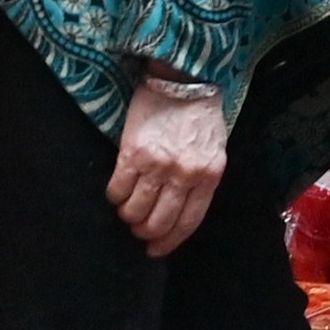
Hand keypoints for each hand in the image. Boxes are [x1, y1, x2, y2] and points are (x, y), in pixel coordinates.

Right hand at [111, 74, 227, 255]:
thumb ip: (200, 181)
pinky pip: (118, 189)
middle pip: (159, 222)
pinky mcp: (133, 153)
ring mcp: (158, 165)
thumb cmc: (200, 116)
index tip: (156, 250)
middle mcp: (184, 175)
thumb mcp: (213, 151)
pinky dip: (115, 198)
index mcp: (208, 176)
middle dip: (145, 232)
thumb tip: (179, 211)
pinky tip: (117, 193)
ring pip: (135, 210)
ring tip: (127, 210)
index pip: (188, 222)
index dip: (169, 242)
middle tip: (138, 229)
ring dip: (128, 216)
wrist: (184, 79)